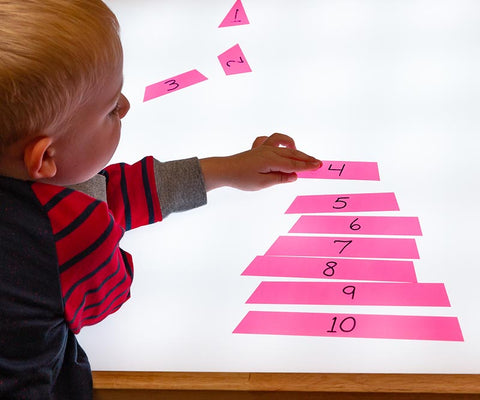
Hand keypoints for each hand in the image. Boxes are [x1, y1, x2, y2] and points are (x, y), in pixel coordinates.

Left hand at [200, 133, 321, 190]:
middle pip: (292, 154)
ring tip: (300, 155)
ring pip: (284, 145)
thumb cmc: (242, 178)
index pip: (293, 165)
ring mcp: (263, 147)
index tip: (319, 166)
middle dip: (306, 158)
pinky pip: (271, 140)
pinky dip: (279, 142)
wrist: (225, 170)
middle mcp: (269, 151)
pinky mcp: (258, 148)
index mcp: (271, 160)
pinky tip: (282, 148)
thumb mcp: (262, 183)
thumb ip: (280, 178)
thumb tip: (295, 176)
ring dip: (294, 148)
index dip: (307, 166)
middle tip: (318, 163)